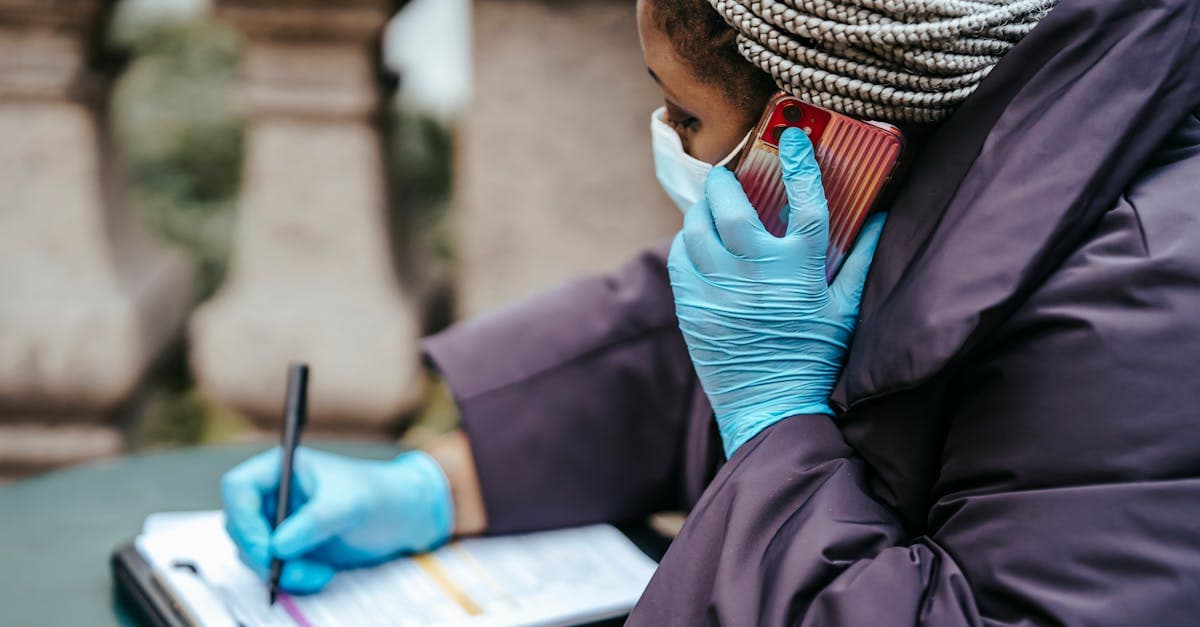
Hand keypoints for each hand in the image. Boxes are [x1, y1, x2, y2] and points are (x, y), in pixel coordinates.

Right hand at [220, 447, 452, 593]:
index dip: (243, 517)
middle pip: (239, 526)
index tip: (264, 546)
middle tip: (283, 570)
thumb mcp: (349, 503)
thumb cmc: (377, 495)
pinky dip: (292, 578)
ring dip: (280, 571)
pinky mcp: (290, 550)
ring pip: (254, 554)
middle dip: (260, 553)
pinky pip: (274, 570)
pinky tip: (322, 576)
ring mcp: (279, 524)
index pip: (238, 487)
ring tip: (317, 574)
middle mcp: (274, 496)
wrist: (401, 517)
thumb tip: (277, 545)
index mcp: (281, 468)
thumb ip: (315, 520)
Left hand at [668, 127, 885, 457]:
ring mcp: (720, 291)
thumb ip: (863, 260)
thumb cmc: (815, 359)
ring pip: (697, 229)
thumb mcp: (846, 310)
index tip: (793, 138)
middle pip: (732, 207)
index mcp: (801, 270)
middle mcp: (757, 274)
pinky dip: (686, 244)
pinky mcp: (693, 308)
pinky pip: (680, 260)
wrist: (772, 410)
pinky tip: (696, 242)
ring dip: (702, 209)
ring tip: (709, 205)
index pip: (806, 202)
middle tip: (725, 173)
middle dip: (725, 180)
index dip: (801, 164)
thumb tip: (883, 216)